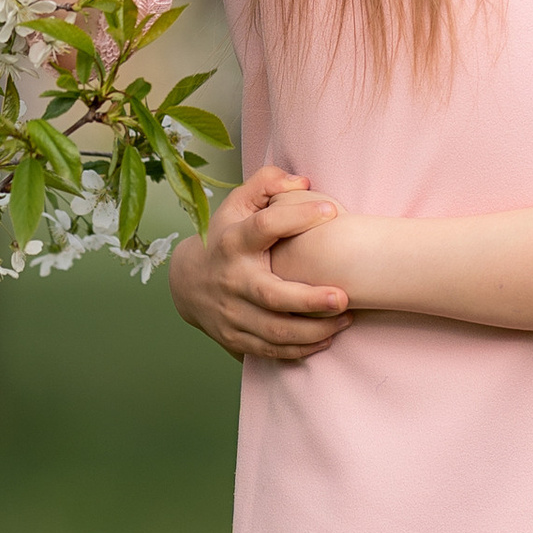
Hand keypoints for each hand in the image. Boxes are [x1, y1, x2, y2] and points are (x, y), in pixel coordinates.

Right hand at [168, 165, 346, 362]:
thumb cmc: (224, 239)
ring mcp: (232, 313)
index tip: (330, 212)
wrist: (187, 283)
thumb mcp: (237, 205)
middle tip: (343, 297)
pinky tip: (327, 338)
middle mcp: (232, 280)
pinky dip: (302, 348)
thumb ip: (266, 183)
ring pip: (276, 331)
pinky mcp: (235, 337)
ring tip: (345, 318)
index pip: (264, 227)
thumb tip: (302, 182)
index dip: (297, 217)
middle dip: (309, 300)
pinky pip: (272, 349)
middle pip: (271, 296)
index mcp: (234, 242)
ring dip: (314, 330)